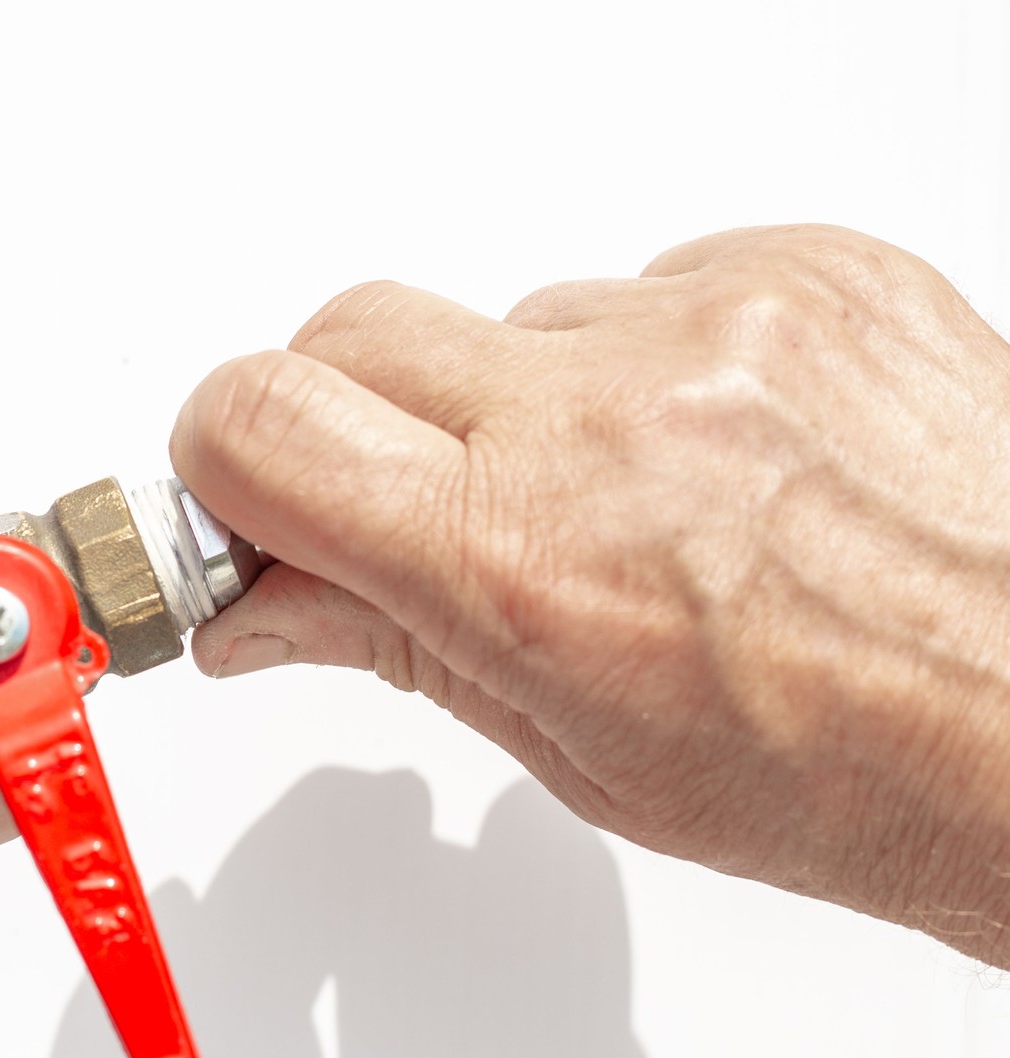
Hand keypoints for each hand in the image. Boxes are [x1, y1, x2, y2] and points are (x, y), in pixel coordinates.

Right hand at [173, 225, 1009, 964]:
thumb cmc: (856, 774)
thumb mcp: (577, 753)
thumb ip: (392, 644)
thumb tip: (257, 607)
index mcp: (517, 560)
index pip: (255, 424)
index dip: (215, 462)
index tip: (236, 504)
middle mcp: (604, 416)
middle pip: (347, 332)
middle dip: (340, 418)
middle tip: (404, 506)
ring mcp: (713, 325)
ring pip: (506, 316)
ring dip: (516, 402)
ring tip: (621, 506)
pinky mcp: (807, 267)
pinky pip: (646, 284)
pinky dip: (645, 365)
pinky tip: (709, 457)